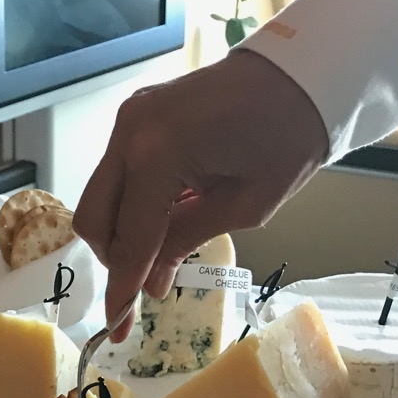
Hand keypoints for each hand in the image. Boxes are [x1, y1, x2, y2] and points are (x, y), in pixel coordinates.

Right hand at [73, 50, 328, 337]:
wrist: (303, 71)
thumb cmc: (289, 136)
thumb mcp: (244, 206)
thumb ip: (187, 241)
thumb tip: (150, 283)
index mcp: (157, 154)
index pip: (129, 238)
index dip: (123, 288)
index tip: (117, 326)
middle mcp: (129, 133)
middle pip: (94, 219)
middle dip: (116, 259)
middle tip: (147, 283)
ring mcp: (128, 119)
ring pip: (99, 197)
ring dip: (122, 232)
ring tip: (162, 249)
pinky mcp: (135, 115)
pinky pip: (116, 173)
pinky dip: (131, 204)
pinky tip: (164, 216)